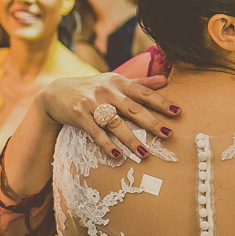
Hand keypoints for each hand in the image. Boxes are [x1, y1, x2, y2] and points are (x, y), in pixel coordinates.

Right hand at [39, 73, 177, 160]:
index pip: (144, 93)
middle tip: (168, 134)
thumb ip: (141, 83)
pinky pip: (95, 132)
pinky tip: (117, 155)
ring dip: (131, 139)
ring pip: (115, 123)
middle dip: (151, 122)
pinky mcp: (79, 115)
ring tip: (145, 153)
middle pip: (133, 109)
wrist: (56, 92)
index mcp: (119, 82)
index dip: (161, 102)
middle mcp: (107, 92)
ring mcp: (92, 103)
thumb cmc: (94, 88)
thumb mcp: (115, 81)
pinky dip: (106, 144)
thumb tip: (166, 80)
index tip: (178, 111)